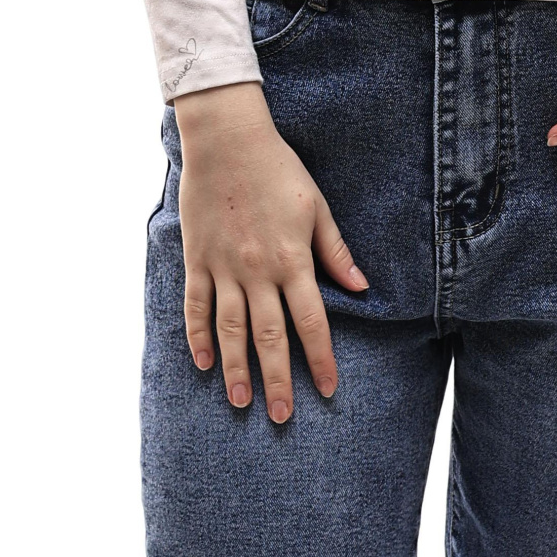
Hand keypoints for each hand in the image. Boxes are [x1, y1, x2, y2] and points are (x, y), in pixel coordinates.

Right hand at [172, 81, 368, 418]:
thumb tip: (361, 287)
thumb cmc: (278, 168)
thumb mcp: (316, 205)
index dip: (319, 359)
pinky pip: (196, 305)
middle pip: (268, 336)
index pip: (311, 321)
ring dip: (235, 368)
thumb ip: (335, 250)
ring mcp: (223, 266)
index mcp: (292, 259)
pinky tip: (204, 362)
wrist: (226, 139)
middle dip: (276, 380)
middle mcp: (257, 270)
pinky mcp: (197, 259)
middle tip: (282, 417)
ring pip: (230, 329)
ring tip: (240, 403)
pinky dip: (198, 335)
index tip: (327, 390)